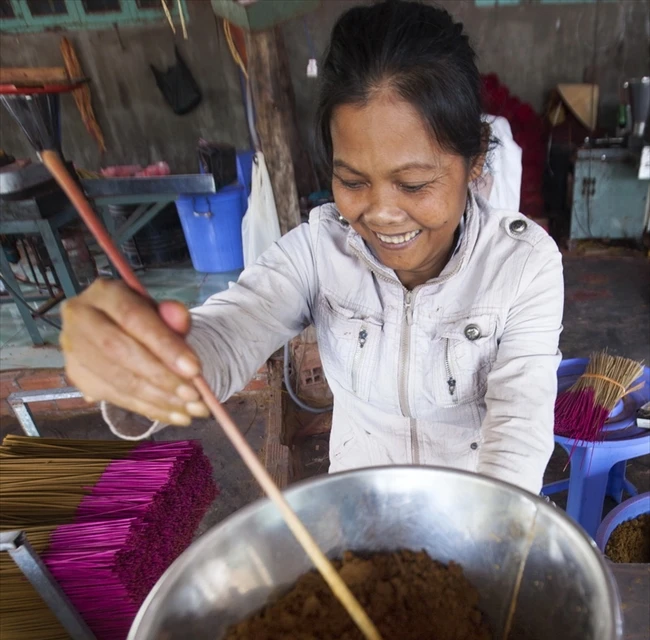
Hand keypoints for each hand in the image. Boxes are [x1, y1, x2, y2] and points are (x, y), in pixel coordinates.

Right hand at [61, 278, 209, 425]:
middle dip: (162, 377)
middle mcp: (79, 318)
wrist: (124, 333)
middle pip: (119, 352)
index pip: (133, 318)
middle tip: (194, 394)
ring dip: (159, 399)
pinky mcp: (78, 377)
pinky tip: (176, 415)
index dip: (165, 344)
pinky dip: (150, 409)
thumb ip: (173, 315)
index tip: (195, 369)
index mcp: (104, 293)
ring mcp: (74, 350)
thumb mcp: (163, 313)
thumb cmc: (145, 320)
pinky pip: (116, 398)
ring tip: (191, 409)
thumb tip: (180, 315)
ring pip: (117, 379)